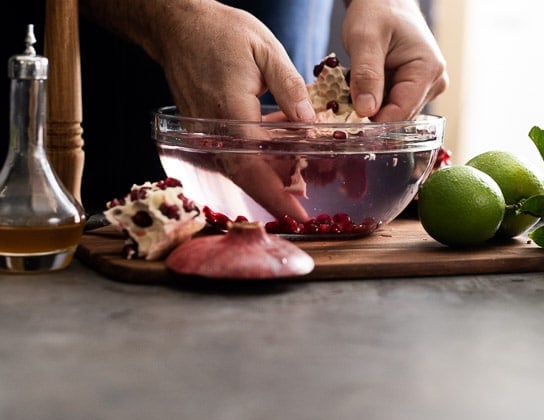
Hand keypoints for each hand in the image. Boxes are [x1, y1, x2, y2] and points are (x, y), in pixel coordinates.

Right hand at [81, 0, 315, 219]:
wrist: (178, 25)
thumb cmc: (221, 32)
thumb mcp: (266, 51)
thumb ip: (290, 88)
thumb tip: (310, 124)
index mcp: (231, 113)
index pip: (255, 167)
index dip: (276, 195)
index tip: (298, 215)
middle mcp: (216, 131)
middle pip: (246, 178)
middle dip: (275, 199)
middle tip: (303, 214)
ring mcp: (208, 133)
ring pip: (240, 170)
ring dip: (267, 182)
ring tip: (297, 188)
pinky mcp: (208, 130)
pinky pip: (234, 155)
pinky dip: (257, 164)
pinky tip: (281, 159)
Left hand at [342, 0, 447, 120]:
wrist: (385, 0)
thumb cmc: (377, 11)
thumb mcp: (364, 39)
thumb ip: (366, 75)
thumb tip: (366, 112)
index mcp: (428, 71)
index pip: (401, 113)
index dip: (374, 123)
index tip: (347, 126)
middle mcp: (434, 83)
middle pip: (399, 117)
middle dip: (371, 116)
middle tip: (343, 110)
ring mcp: (427, 87)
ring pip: (394, 114)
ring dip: (371, 109)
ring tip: (352, 93)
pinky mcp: (416, 89)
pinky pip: (392, 106)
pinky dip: (374, 102)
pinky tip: (362, 90)